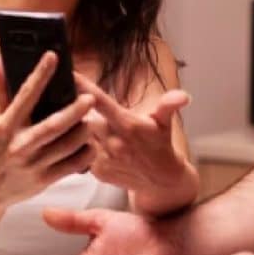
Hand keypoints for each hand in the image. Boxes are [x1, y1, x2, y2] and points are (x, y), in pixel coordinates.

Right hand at [0, 53, 94, 207]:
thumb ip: (2, 90)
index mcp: (7, 126)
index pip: (25, 95)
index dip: (39, 75)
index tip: (52, 58)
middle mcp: (21, 145)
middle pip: (54, 126)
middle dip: (74, 111)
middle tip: (89, 98)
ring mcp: (34, 164)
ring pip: (68, 145)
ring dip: (84, 132)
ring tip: (91, 121)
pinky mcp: (45, 179)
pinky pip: (73, 165)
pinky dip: (86, 153)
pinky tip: (90, 144)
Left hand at [75, 72, 195, 211]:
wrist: (161, 181)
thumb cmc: (160, 144)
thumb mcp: (164, 122)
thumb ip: (169, 105)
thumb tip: (184, 97)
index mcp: (128, 125)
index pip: (100, 102)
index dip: (83, 87)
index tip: (68, 73)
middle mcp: (114, 142)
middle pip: (84, 118)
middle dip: (80, 110)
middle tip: (78, 104)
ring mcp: (105, 159)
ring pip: (81, 136)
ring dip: (80, 129)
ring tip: (80, 124)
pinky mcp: (98, 172)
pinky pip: (82, 153)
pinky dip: (83, 146)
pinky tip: (90, 143)